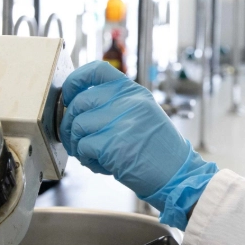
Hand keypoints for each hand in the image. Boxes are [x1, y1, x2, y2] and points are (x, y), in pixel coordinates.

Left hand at [60, 61, 216, 228]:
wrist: (176, 173)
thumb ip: (114, 104)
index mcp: (133, 91)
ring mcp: (121, 121)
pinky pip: (83, 147)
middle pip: (80, 102)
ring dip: (78, 144)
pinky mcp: (113, 144)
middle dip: (69, 124)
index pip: (97, 70)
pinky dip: (86, 159)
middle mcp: (128, 101)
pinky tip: (101, 164)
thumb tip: (76, 105)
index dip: (75, 80)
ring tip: (92, 154)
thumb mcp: (141, 114)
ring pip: (77, 126)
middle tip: (75, 139)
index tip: (69, 95)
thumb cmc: (155, 148)